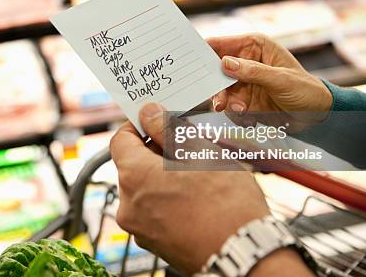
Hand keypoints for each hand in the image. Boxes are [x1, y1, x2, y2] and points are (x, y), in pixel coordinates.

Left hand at [110, 102, 269, 274]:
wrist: (244, 253)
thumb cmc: (226, 202)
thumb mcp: (199, 151)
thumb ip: (168, 128)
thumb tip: (149, 113)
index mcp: (134, 177)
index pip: (120, 140)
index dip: (138, 126)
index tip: (155, 121)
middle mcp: (129, 205)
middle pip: (133, 166)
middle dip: (157, 152)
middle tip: (186, 147)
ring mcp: (140, 229)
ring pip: (146, 190)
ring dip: (164, 177)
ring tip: (197, 174)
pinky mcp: (155, 244)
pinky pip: (155, 212)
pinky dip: (169, 200)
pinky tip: (196, 197)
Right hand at [208, 33, 332, 130]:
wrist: (317, 116)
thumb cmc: (305, 89)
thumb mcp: (281, 79)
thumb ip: (252, 71)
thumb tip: (225, 63)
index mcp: (254, 46)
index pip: (222, 44)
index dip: (204, 50)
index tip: (190, 59)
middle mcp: (245, 62)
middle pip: (216, 70)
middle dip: (214, 84)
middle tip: (217, 98)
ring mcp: (243, 83)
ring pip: (220, 91)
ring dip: (226, 102)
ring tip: (240, 110)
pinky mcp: (243, 101)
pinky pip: (228, 106)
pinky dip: (235, 113)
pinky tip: (249, 116)